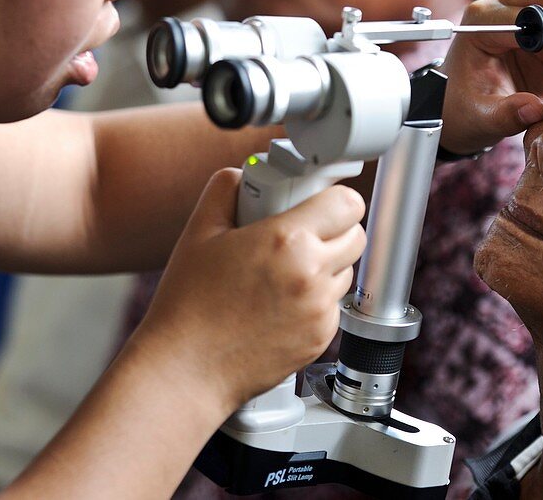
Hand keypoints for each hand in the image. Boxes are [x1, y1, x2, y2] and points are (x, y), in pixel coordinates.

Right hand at [136, 169, 365, 410]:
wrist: (187, 368)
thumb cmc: (188, 304)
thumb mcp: (198, 232)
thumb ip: (225, 190)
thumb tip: (243, 175)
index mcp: (285, 240)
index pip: (347, 203)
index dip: (333, 197)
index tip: (317, 200)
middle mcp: (311, 275)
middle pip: (355, 236)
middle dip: (332, 229)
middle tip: (298, 233)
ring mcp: (319, 311)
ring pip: (345, 271)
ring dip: (325, 265)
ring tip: (280, 272)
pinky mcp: (320, 340)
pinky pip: (332, 306)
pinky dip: (314, 300)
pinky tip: (277, 304)